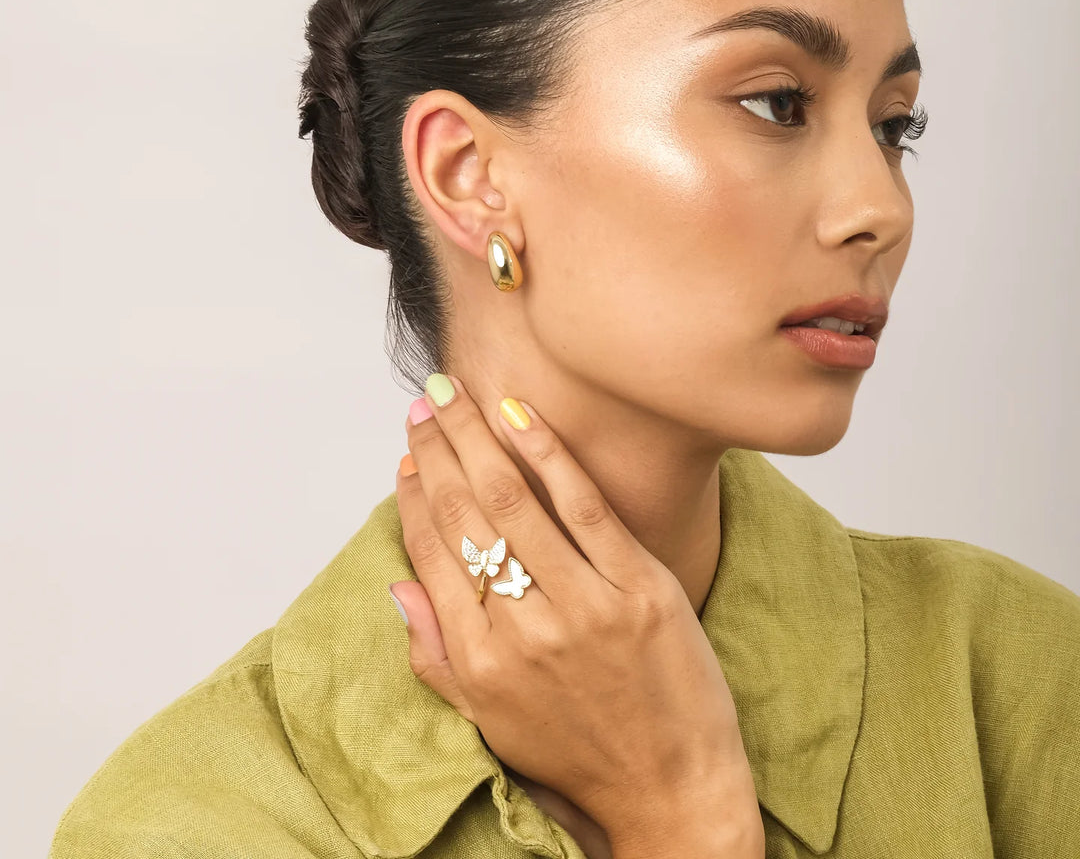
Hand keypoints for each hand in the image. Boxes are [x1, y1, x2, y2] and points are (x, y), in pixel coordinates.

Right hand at [392, 374, 761, 847]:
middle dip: (440, 449)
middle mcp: (523, 630)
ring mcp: (585, 606)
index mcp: (480, 662)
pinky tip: (520, 416)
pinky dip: (549, 455)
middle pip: (467, 514)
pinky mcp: (640, 588)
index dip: (415, 496)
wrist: (673, 789)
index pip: (433, 555)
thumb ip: (436, 655)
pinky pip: (586, 506)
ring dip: (478, 437)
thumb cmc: (580, 754)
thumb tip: (397, 587)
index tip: (409, 455)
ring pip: (515, 500)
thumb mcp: (489, 722)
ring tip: (458, 395)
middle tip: (427, 403)